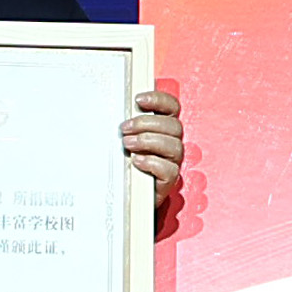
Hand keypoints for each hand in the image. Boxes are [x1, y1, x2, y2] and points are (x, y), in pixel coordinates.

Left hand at [122, 78, 187, 201]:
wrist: (124, 191)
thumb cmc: (124, 161)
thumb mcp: (125, 137)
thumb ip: (127, 124)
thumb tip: (117, 109)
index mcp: (164, 127)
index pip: (172, 107)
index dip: (159, 100)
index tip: (138, 100)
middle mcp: (172, 142)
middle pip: (174, 125)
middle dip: (146, 123)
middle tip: (124, 128)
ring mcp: (172, 161)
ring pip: (174, 146)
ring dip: (148, 141)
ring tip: (127, 145)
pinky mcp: (169, 180)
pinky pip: (170, 170)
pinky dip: (152, 162)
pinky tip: (136, 161)